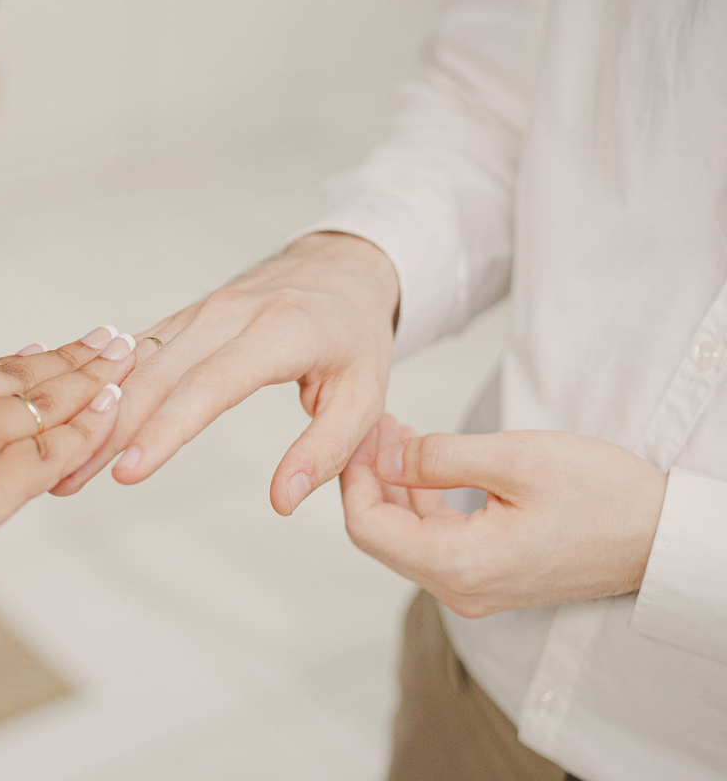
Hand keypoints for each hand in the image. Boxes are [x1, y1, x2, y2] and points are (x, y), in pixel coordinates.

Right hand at [0, 327, 135, 594]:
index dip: (11, 364)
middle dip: (66, 356)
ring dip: (92, 377)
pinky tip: (115, 405)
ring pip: (47, 399)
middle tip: (103, 337)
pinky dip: (91, 425)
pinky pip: (59, 447)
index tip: (37, 350)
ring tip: (124, 355)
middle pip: (19, 372)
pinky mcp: (0, 481)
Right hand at [52, 232, 400, 514]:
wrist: (342, 266)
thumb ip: (326, 449)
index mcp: (280, 332)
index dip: (166, 431)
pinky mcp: (185, 318)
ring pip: (136, 363)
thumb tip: (282, 499)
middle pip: (156, 376)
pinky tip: (78, 420)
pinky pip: (138, 351)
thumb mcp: (366, 395)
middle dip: (108, 432)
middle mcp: (229, 314)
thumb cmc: (354, 335)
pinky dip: (105, 386)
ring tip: (64, 464)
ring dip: (97, 412)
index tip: (128, 473)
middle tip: (68, 482)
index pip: (210, 386)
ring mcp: (201, 311)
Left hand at [340, 415, 667, 617]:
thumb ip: (440, 458)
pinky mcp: (489, 575)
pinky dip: (421, 500)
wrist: (661, 534)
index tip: (358, 433)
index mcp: (459, 565)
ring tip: (396, 433)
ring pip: (407, 536)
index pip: (369, 527)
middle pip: (382, 534)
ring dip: (394, 485)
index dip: (353, 477)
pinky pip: (436, 539)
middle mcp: (459, 588)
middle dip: (370, 476)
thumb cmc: (603, 497)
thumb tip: (385, 457)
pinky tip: (422, 462)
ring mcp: (474, 586)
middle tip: (376, 425)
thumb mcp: (514, 459)